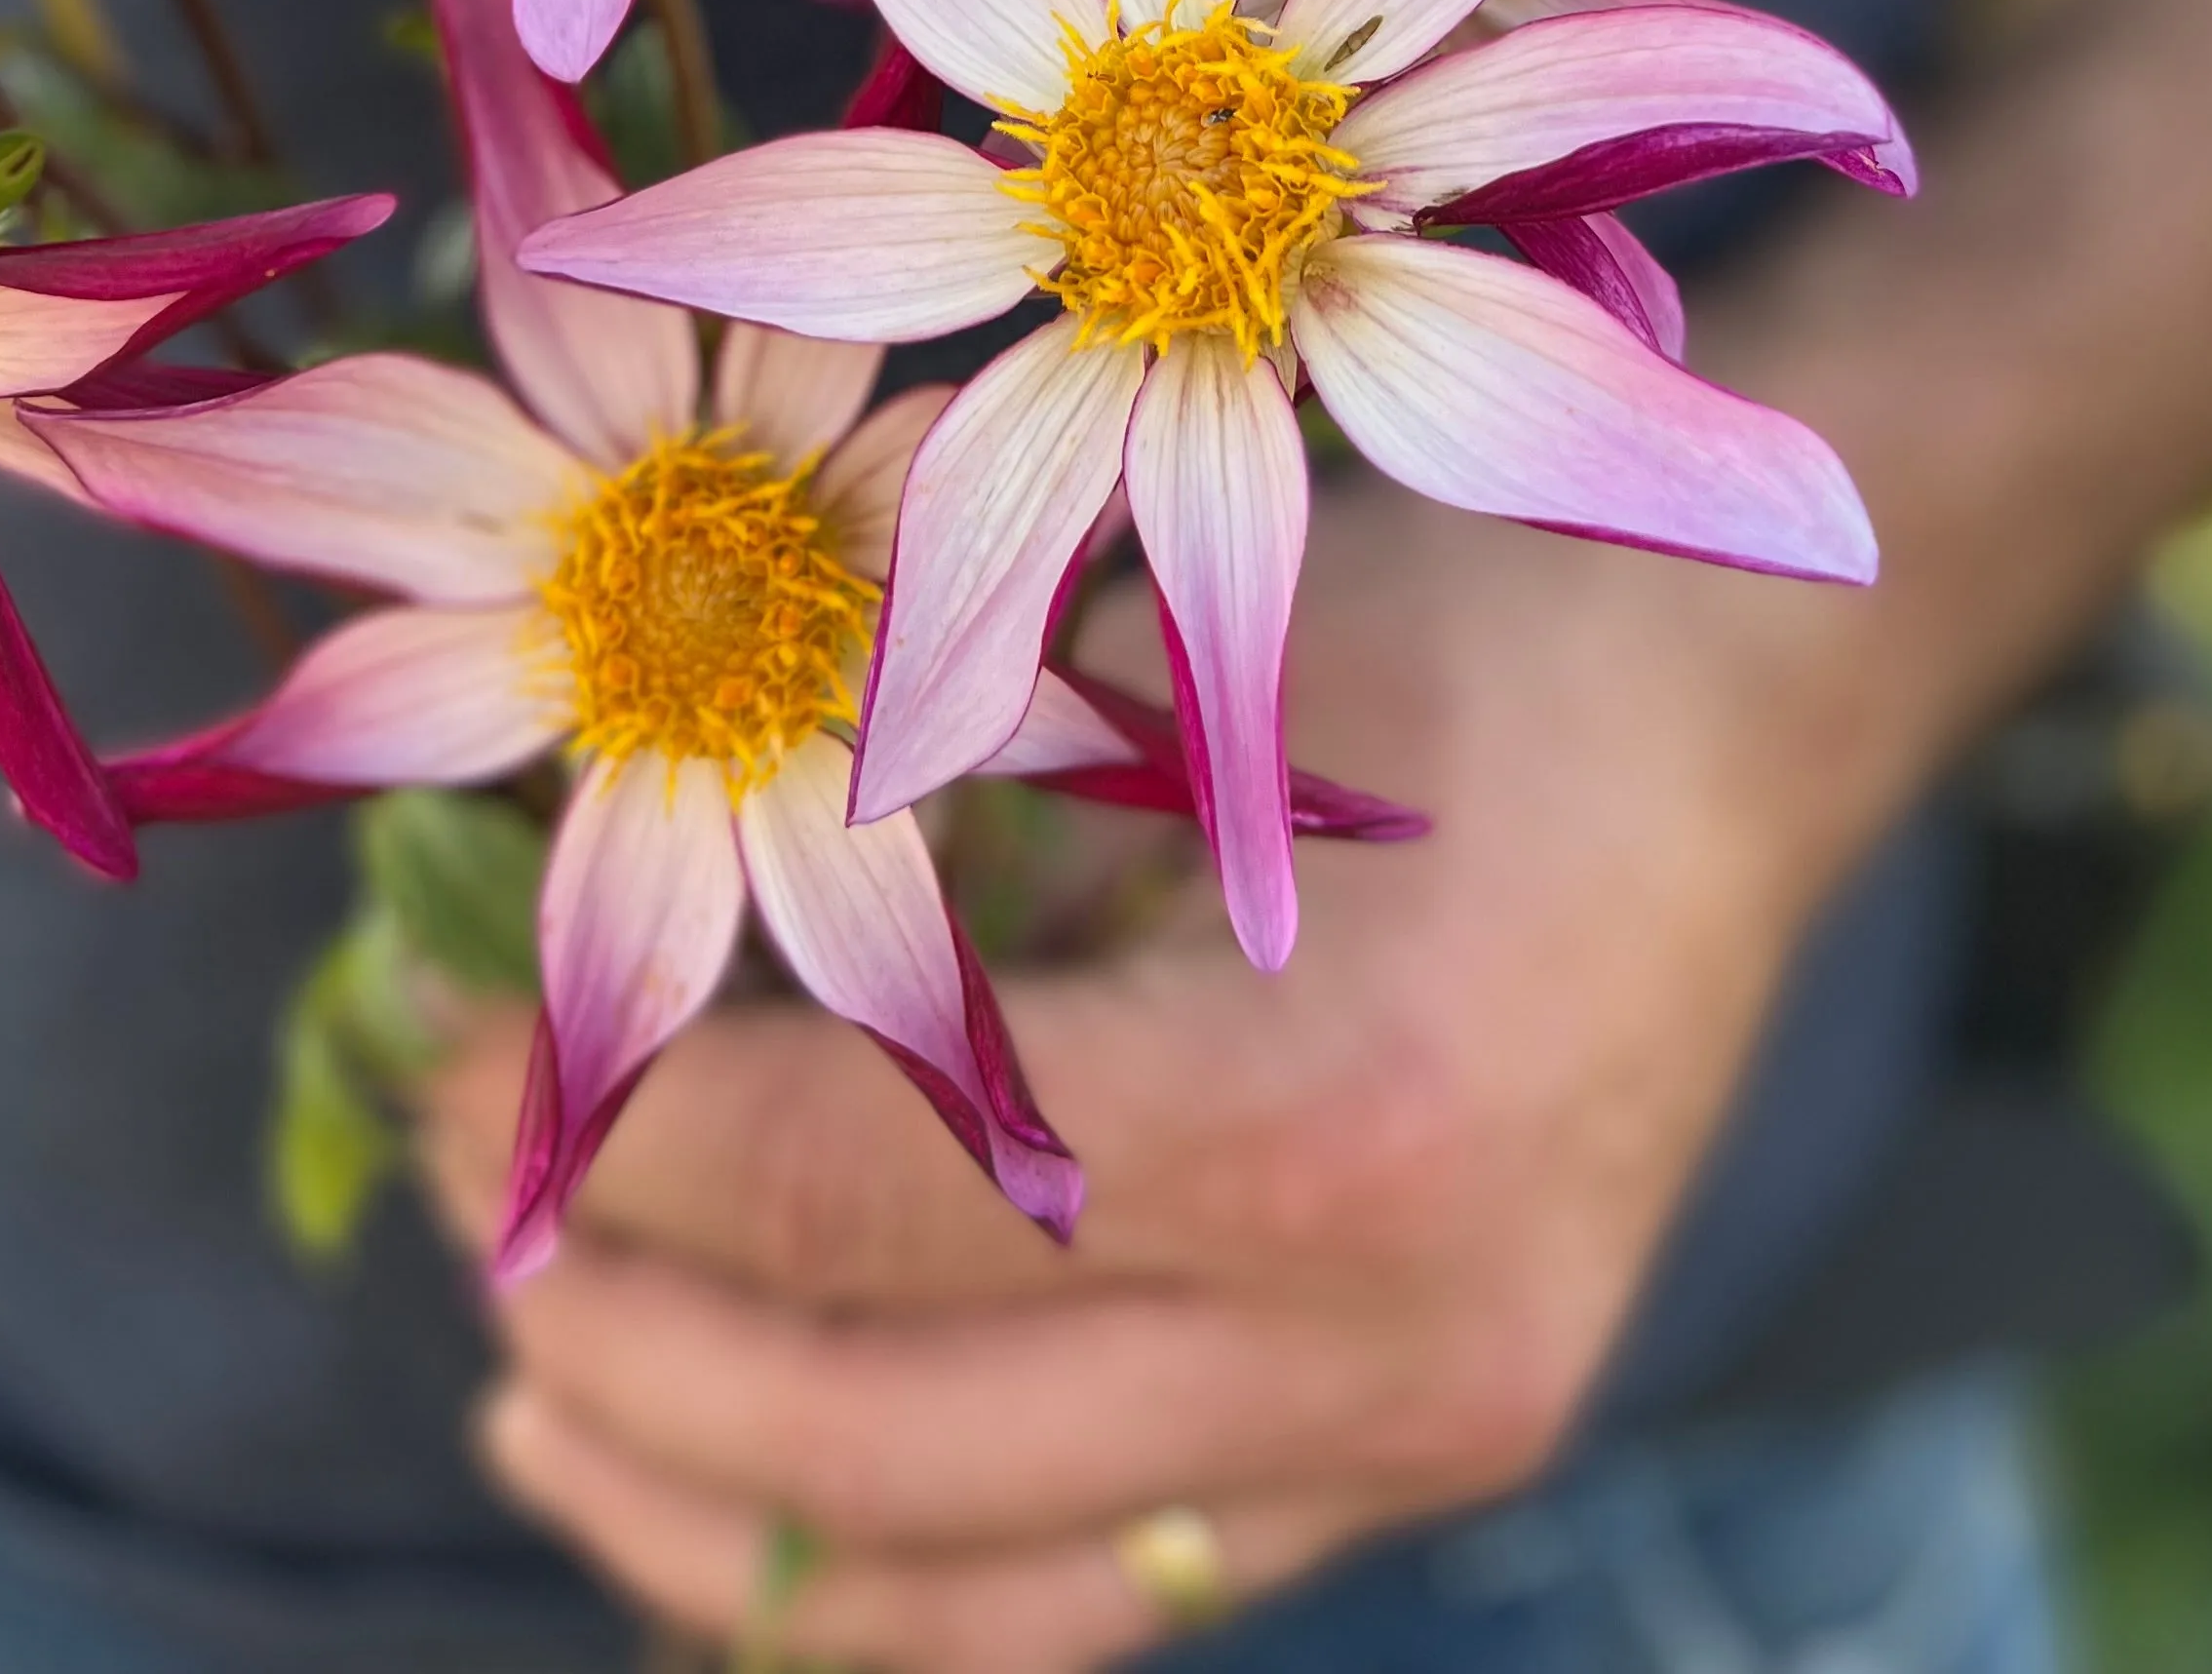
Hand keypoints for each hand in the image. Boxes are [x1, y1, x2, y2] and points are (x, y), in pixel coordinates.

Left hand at [421, 470, 1889, 1672]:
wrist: (1750, 712)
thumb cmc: (1457, 634)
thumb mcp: (1171, 690)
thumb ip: (923, 841)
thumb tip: (616, 913)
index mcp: (1303, 1125)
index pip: (848, 1203)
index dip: (615, 1144)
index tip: (465, 1059)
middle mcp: (1366, 1350)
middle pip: (877, 1453)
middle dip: (615, 1345)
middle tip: (461, 1211)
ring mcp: (1413, 1441)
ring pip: (980, 1608)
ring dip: (716, 1531)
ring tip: (543, 1415)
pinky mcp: (1427, 1459)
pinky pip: (1110, 1593)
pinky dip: (898, 1565)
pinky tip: (753, 1487)